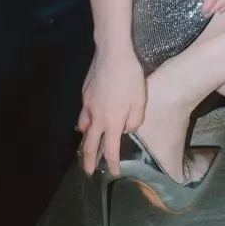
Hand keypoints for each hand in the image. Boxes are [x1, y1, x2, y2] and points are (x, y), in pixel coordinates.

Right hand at [77, 48, 145, 176]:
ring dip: (85, 139)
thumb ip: (135, 120)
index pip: (111, 150)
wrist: (112, 52)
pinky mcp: (84, 93)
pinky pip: (83, 113)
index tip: (112, 173)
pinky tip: (89, 118)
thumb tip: (127, 129)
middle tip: (88, 171)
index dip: (112, 164)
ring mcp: (88, 104)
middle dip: (89, 161)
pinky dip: (85, 121)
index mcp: (112, 121)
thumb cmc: (130, 76)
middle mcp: (96, 117)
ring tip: (87, 145)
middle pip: (89, 145)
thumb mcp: (140, 100)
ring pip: (83, 128)